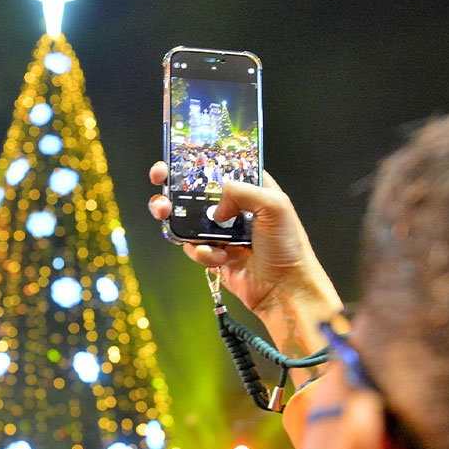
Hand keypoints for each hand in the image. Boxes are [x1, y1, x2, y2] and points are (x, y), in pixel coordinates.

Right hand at [148, 162, 342, 356]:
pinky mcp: (214, 254)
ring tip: (167, 215)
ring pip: (187, 219)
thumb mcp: (274, 205)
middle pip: (195, 191)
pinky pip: (193, 247)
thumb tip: (215, 207)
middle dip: (173, 187)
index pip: (221, 167)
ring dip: (174, 217)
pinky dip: (201, 252)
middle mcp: (235, 208)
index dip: (198, 162)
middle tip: (160, 183)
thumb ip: (241, 191)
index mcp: (251, 190)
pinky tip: (219, 257)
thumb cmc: (288, 247)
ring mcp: (222, 232)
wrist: (284, 289)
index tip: (177, 158)